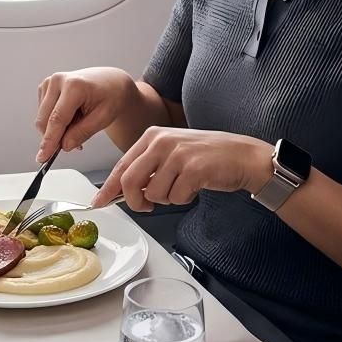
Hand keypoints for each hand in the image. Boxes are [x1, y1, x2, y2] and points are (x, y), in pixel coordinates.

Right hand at [35, 68, 137, 162]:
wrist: (110, 82)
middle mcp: (58, 80)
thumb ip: (83, 132)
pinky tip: (71, 117)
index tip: (43, 157)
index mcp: (74, 85)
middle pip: (45, 121)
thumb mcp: (103, 118)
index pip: (57, 119)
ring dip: (56, 129)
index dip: (49, 141)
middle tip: (75, 142)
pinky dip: (54, 122)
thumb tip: (64, 145)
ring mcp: (49, 83)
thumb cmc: (110, 96)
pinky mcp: (45, 88)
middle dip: (56, 137)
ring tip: (78, 123)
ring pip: (42, 119)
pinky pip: (43, 114)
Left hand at [93, 127, 271, 210]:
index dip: (108, 188)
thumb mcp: (171, 153)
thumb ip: (147, 168)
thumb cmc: (207, 157)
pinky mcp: (193, 169)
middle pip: (130, 182)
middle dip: (136, 202)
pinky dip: (183, 199)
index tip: (99, 202)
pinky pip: (175, 198)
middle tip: (148, 206)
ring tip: (182, 187)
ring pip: (153, 194)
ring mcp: (177, 154)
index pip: (121, 166)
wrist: (243, 156)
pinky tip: (195, 186)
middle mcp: (161, 141)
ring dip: (166, 199)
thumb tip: (122, 191)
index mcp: (152, 136)